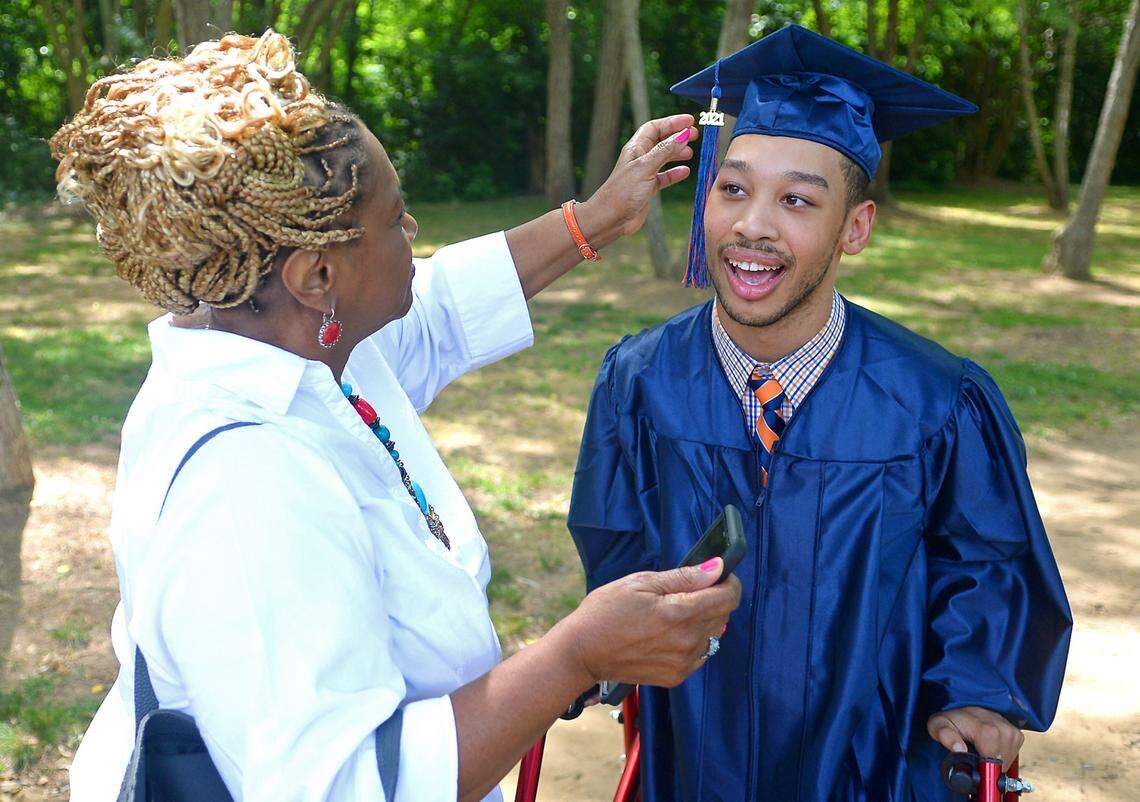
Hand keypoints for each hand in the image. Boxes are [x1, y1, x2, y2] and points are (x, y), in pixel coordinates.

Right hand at [559, 557, 740, 687]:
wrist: (582, 652)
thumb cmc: (606, 611)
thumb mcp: (640, 582)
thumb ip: (683, 576)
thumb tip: (716, 567)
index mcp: (679, 613)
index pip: (728, 597)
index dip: (728, 582)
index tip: (718, 575)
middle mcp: (687, 641)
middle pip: (723, 614)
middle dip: (713, 598)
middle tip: (685, 591)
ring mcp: (683, 662)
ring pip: (712, 634)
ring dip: (702, 620)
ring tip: (671, 614)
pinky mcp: (676, 676)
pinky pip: (700, 653)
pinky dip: (693, 639)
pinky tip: (668, 633)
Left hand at [578, 114, 696, 244]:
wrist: (610, 219)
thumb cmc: (622, 192)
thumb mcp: (645, 167)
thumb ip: (665, 151)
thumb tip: (683, 134)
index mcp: (636, 148)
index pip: (655, 127)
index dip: (672, 122)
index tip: (689, 121)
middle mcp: (640, 158)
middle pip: (661, 140)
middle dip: (677, 136)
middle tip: (695, 134)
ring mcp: (644, 173)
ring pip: (664, 158)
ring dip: (677, 153)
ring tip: (691, 152)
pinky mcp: (647, 188)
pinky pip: (664, 177)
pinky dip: (674, 173)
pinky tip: (685, 172)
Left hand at [927, 706, 1024, 770]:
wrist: (961, 706)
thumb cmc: (949, 719)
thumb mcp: (938, 726)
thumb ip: (946, 737)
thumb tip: (959, 749)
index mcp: (987, 731)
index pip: (994, 763)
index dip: (983, 769)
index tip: (974, 765)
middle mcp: (1003, 730)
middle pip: (1001, 763)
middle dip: (988, 765)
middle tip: (975, 756)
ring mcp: (1012, 731)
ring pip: (1008, 759)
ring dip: (996, 760)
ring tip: (981, 750)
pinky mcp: (1017, 733)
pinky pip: (1013, 753)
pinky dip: (1002, 754)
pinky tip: (990, 747)